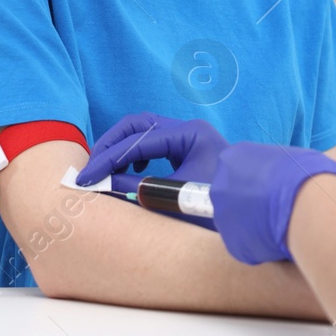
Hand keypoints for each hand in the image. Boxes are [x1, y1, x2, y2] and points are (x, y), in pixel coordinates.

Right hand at [77, 113, 226, 228]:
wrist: (249, 211)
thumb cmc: (217, 206)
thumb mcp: (173, 198)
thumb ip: (138, 186)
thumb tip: (105, 183)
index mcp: (190, 135)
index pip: (137, 140)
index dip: (107, 159)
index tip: (86, 178)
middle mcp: (189, 129)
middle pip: (138, 124)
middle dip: (110, 144)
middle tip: (89, 167)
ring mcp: (189, 135)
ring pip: (144, 129)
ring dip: (121, 146)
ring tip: (105, 168)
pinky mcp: (187, 147)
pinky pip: (154, 140)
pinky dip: (136, 151)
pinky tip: (132, 168)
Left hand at [211, 142, 335, 264]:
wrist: (308, 205)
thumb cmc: (306, 175)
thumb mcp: (288, 158)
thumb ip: (272, 168)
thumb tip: (279, 177)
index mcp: (232, 158)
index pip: (236, 168)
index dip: (256, 179)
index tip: (270, 187)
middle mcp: (220, 186)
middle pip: (230, 196)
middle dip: (249, 203)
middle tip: (273, 207)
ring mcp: (223, 216)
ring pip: (237, 222)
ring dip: (253, 224)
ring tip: (280, 224)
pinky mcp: (233, 243)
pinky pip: (245, 244)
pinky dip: (259, 244)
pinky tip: (277, 239)